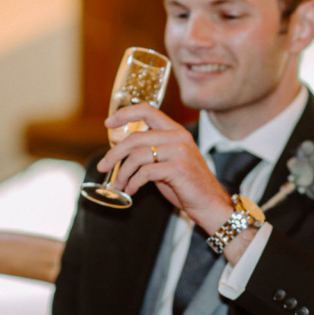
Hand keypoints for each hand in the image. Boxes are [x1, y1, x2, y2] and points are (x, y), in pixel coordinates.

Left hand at [97, 104, 232, 233]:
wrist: (210, 204)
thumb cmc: (187, 185)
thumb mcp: (168, 162)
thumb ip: (150, 153)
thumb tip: (122, 155)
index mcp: (176, 131)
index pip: (147, 110)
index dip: (125, 114)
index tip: (108, 123)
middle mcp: (178, 137)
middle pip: (135, 138)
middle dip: (114, 154)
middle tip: (103, 166)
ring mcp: (179, 152)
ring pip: (137, 156)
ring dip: (122, 173)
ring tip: (119, 185)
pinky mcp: (178, 169)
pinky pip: (145, 172)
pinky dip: (133, 183)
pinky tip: (132, 190)